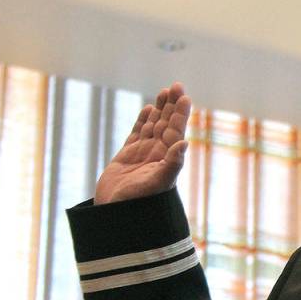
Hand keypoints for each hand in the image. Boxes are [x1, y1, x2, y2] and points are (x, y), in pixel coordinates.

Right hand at [94, 82, 190, 203]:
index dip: (180, 114)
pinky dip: (142, 121)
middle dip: (171, 105)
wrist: (115, 214)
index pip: (176, 131)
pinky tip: (149, 109)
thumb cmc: (139, 202)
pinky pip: (137, 133)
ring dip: (159, 109)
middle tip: (176, 85)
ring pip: (153, 126)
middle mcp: (157, 154)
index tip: (184, 96)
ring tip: (165, 92)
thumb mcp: (157, 183)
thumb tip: (185, 143)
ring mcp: (142, 154)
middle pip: (166, 124)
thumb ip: (172, 164)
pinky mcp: (127, 156)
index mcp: (167, 159)